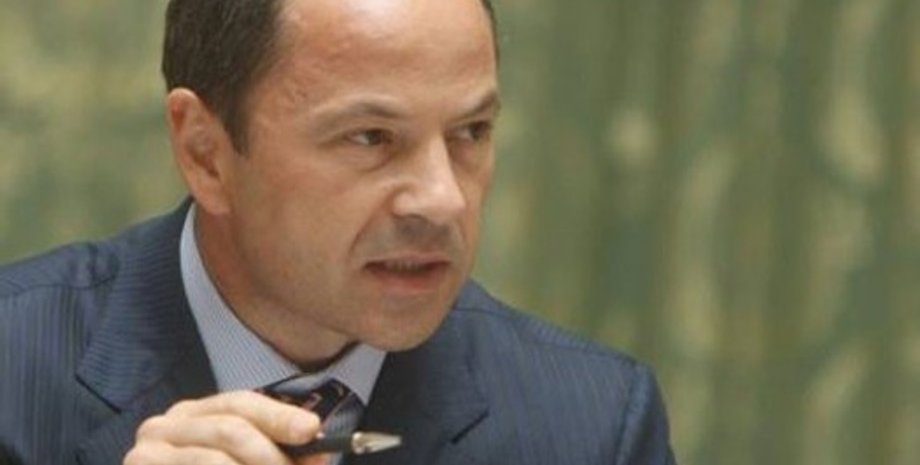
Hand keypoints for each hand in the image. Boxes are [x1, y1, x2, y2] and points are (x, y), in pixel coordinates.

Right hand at [123, 390, 326, 464]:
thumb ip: (281, 458)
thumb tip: (320, 452)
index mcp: (193, 416)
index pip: (240, 403)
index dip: (279, 415)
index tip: (312, 429)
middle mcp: (164, 426)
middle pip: (230, 428)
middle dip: (272, 455)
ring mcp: (144, 454)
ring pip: (215, 460)